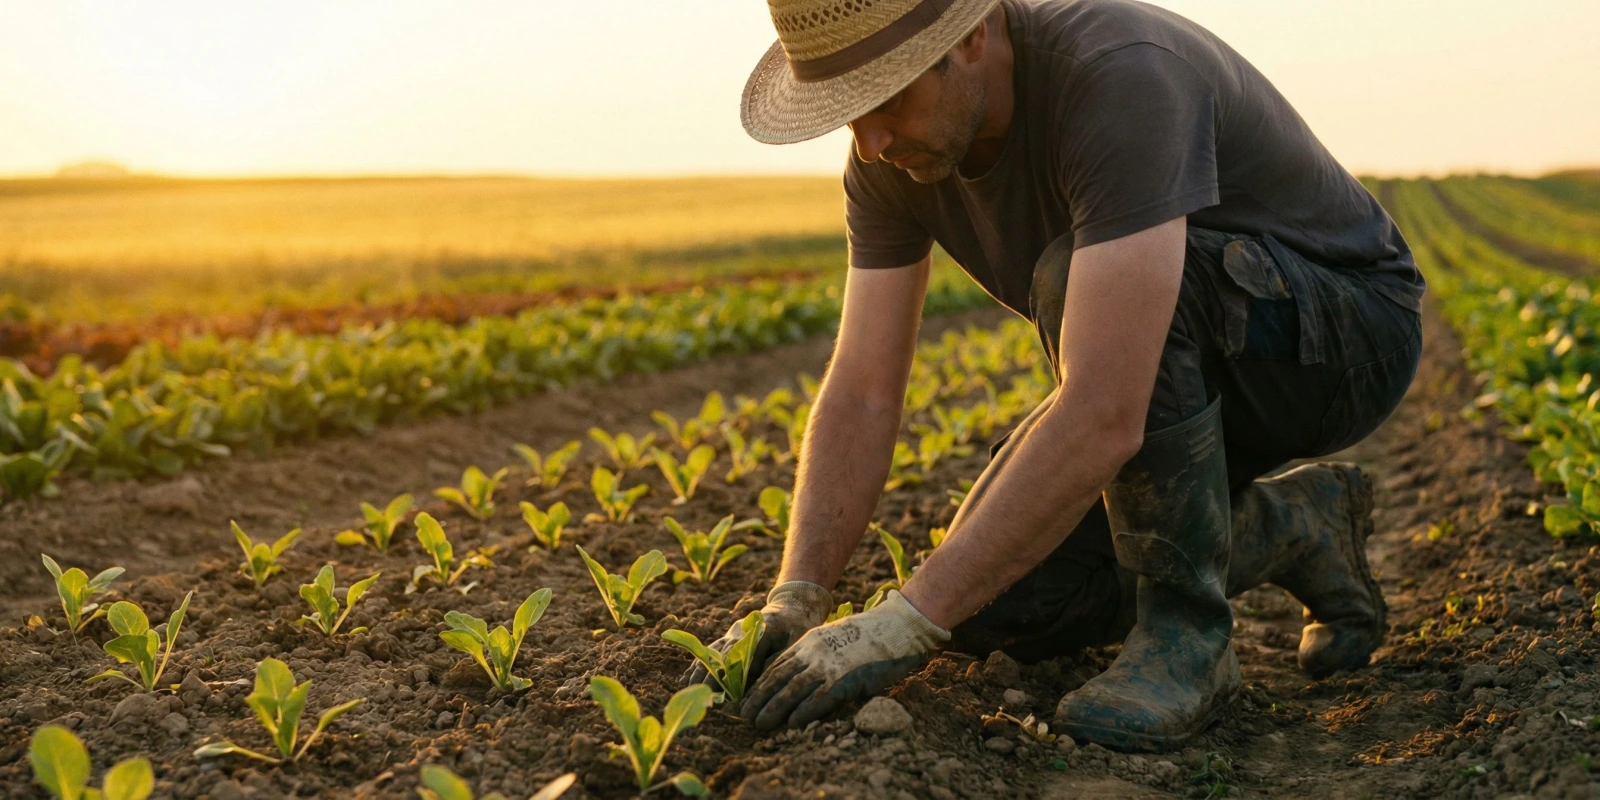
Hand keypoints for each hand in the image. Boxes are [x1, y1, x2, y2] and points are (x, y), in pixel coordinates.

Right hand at [682, 580, 832, 689]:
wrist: (789, 608)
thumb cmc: (796, 628)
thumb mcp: (795, 642)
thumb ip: (777, 659)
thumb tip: (760, 679)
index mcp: (762, 629)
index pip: (748, 654)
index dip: (741, 675)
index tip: (734, 695)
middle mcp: (743, 630)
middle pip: (725, 654)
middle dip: (715, 675)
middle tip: (706, 694)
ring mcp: (733, 633)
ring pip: (713, 652)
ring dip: (702, 671)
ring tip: (691, 688)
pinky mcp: (728, 637)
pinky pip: (710, 651)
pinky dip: (699, 665)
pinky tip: (686, 679)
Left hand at [739, 589, 948, 729]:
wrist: (897, 626)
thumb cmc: (871, 634)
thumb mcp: (836, 637)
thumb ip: (819, 652)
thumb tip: (807, 673)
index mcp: (810, 641)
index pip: (777, 664)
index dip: (760, 683)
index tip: (748, 697)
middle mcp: (813, 652)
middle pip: (777, 677)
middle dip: (759, 697)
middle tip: (744, 715)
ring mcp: (827, 665)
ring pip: (791, 689)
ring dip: (773, 708)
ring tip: (758, 724)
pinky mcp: (844, 679)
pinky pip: (818, 698)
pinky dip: (803, 711)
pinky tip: (792, 723)